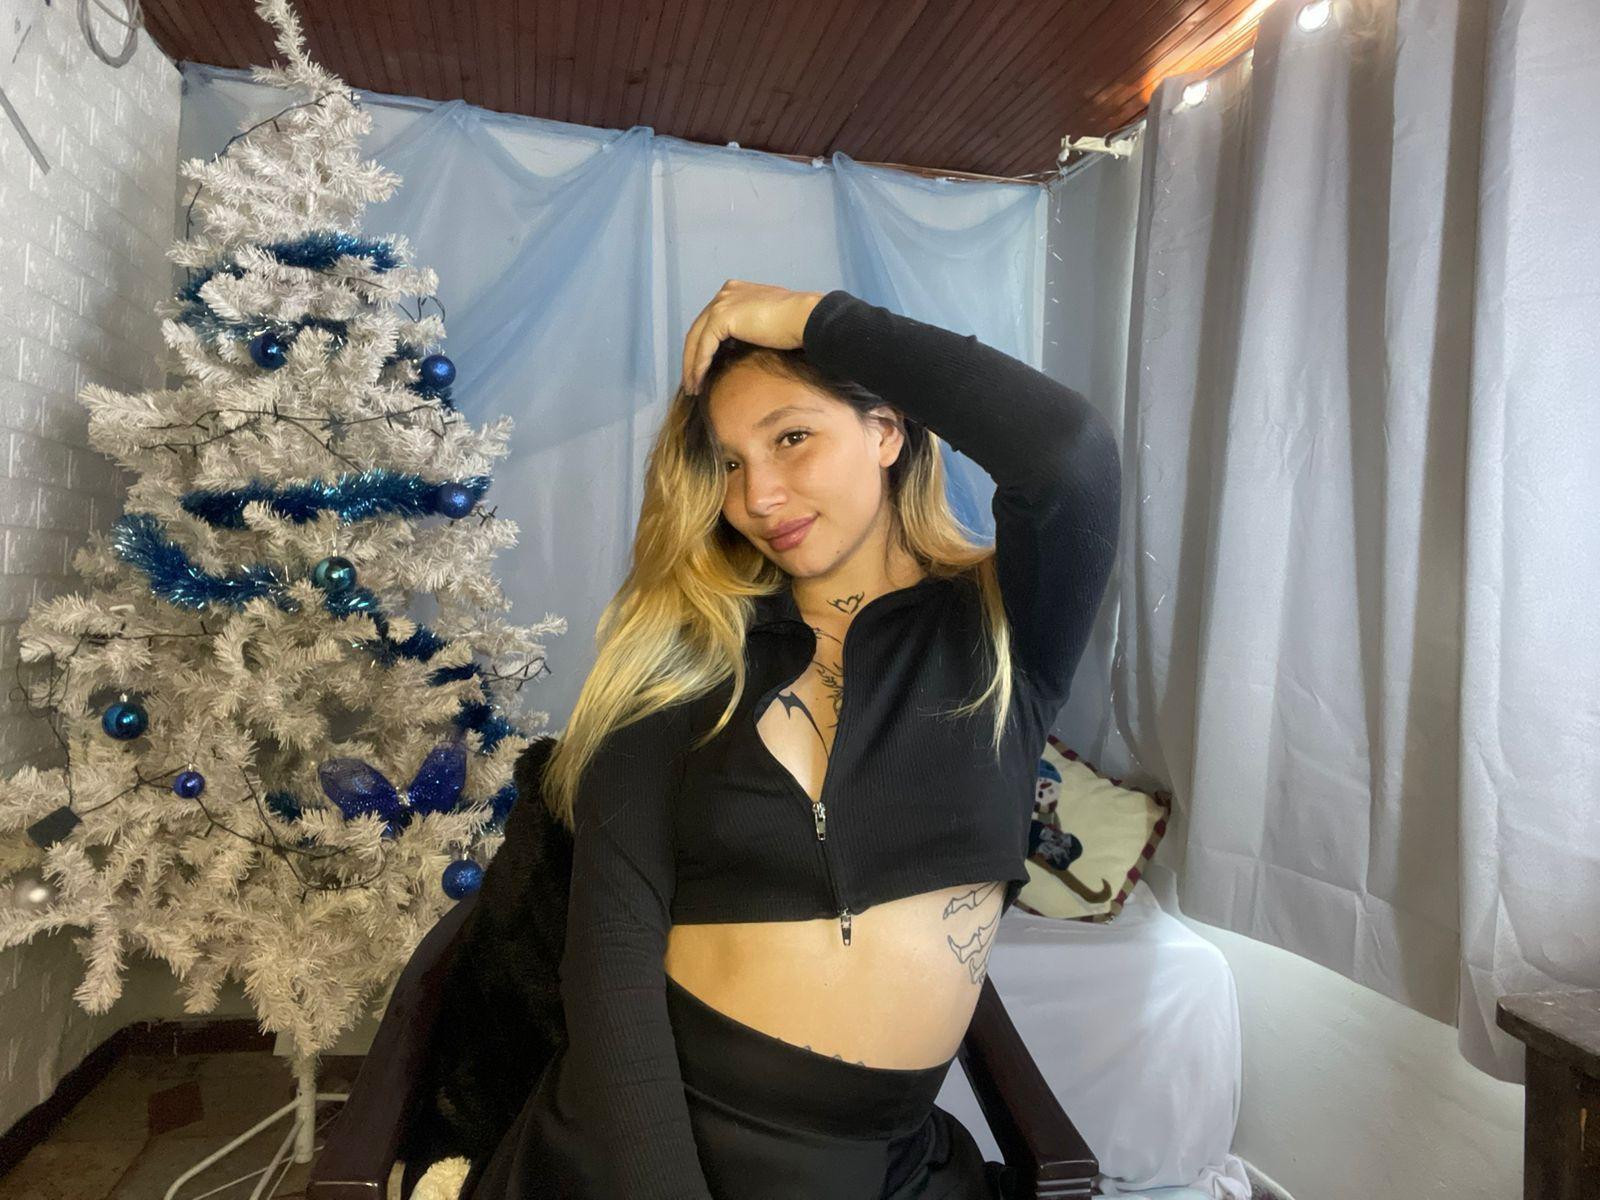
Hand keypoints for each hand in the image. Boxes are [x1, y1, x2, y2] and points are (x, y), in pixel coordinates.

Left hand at [681, 281, 824, 394]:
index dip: (703, 346)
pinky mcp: (721, 317)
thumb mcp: (767, 322)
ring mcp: (722, 303)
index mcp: (735, 291)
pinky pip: (703, 347)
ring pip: (696, 339)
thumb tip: (740, 347)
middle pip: (699, 330)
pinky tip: (699, 381)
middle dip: (692, 357)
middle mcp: (725, 293)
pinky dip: (699, 366)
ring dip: (691, 365)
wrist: (806, 318)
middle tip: (691, 382)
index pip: (711, 322)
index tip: (702, 368)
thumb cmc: (796, 324)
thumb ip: (750, 328)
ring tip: (693, 387)